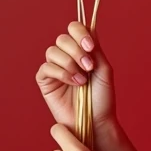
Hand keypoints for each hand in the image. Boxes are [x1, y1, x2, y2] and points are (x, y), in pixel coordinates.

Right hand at [35, 21, 117, 135]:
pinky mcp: (45, 81)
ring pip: (53, 51)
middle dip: (77, 51)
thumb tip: (87, 30)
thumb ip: (95, 49)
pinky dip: (62, 73)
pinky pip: (46, 67)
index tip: (90, 46)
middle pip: (63, 38)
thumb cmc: (102, 98)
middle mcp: (67, 56)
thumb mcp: (104, 70)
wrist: (96, 121)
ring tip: (82, 79)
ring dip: (70, 63)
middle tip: (89, 67)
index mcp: (82, 50)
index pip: (75, 28)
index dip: (80, 33)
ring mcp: (55, 68)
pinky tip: (74, 83)